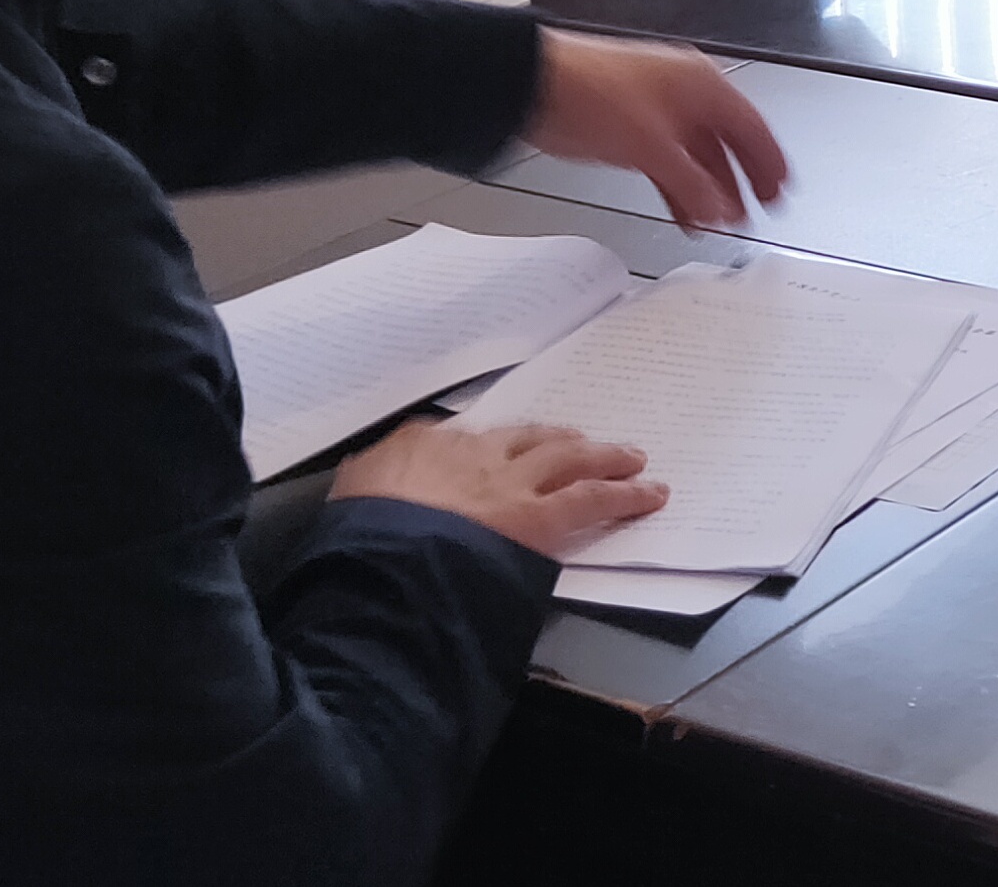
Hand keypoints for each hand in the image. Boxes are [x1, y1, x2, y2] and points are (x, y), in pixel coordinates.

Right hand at [332, 419, 663, 557]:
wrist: (379, 559)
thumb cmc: (354, 541)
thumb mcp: (346, 503)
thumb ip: (366, 492)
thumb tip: (367, 498)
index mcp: (416, 447)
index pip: (458, 441)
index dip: (489, 450)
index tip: (499, 453)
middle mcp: (469, 453)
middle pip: (524, 438)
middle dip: (555, 441)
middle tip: (578, 442)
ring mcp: (509, 480)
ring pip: (567, 456)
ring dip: (601, 455)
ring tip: (628, 456)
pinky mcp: (540, 516)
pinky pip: (592, 498)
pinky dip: (626, 494)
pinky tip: (651, 493)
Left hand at [524, 30, 787, 228]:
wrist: (535, 88)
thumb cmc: (592, 92)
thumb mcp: (653, 146)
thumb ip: (691, 181)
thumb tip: (721, 207)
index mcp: (701, 85)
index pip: (751, 126)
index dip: (769, 160)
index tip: (781, 188)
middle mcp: (684, 96)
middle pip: (726, 144)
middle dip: (740, 181)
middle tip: (757, 210)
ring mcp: (658, 115)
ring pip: (696, 158)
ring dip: (709, 191)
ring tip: (722, 222)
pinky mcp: (632, 133)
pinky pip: (669, 166)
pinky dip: (680, 189)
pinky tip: (686, 214)